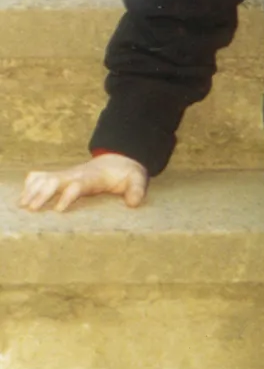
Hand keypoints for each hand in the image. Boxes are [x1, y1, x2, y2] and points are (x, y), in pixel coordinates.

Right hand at [19, 153, 148, 212]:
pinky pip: (42, 176)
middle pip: (55, 181)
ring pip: (45, 178)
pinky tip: (22, 195)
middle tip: (30, 209)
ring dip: (32, 189)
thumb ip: (137, 190)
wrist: (119, 158)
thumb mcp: (137, 179)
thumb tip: (134, 203)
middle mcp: (76, 174)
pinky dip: (30, 183)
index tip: (59, 210)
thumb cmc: (126, 173)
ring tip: (21, 205)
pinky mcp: (62, 176)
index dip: (68, 196)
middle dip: (42, 193)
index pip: (78, 185)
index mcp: (93, 177)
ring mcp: (67, 174)